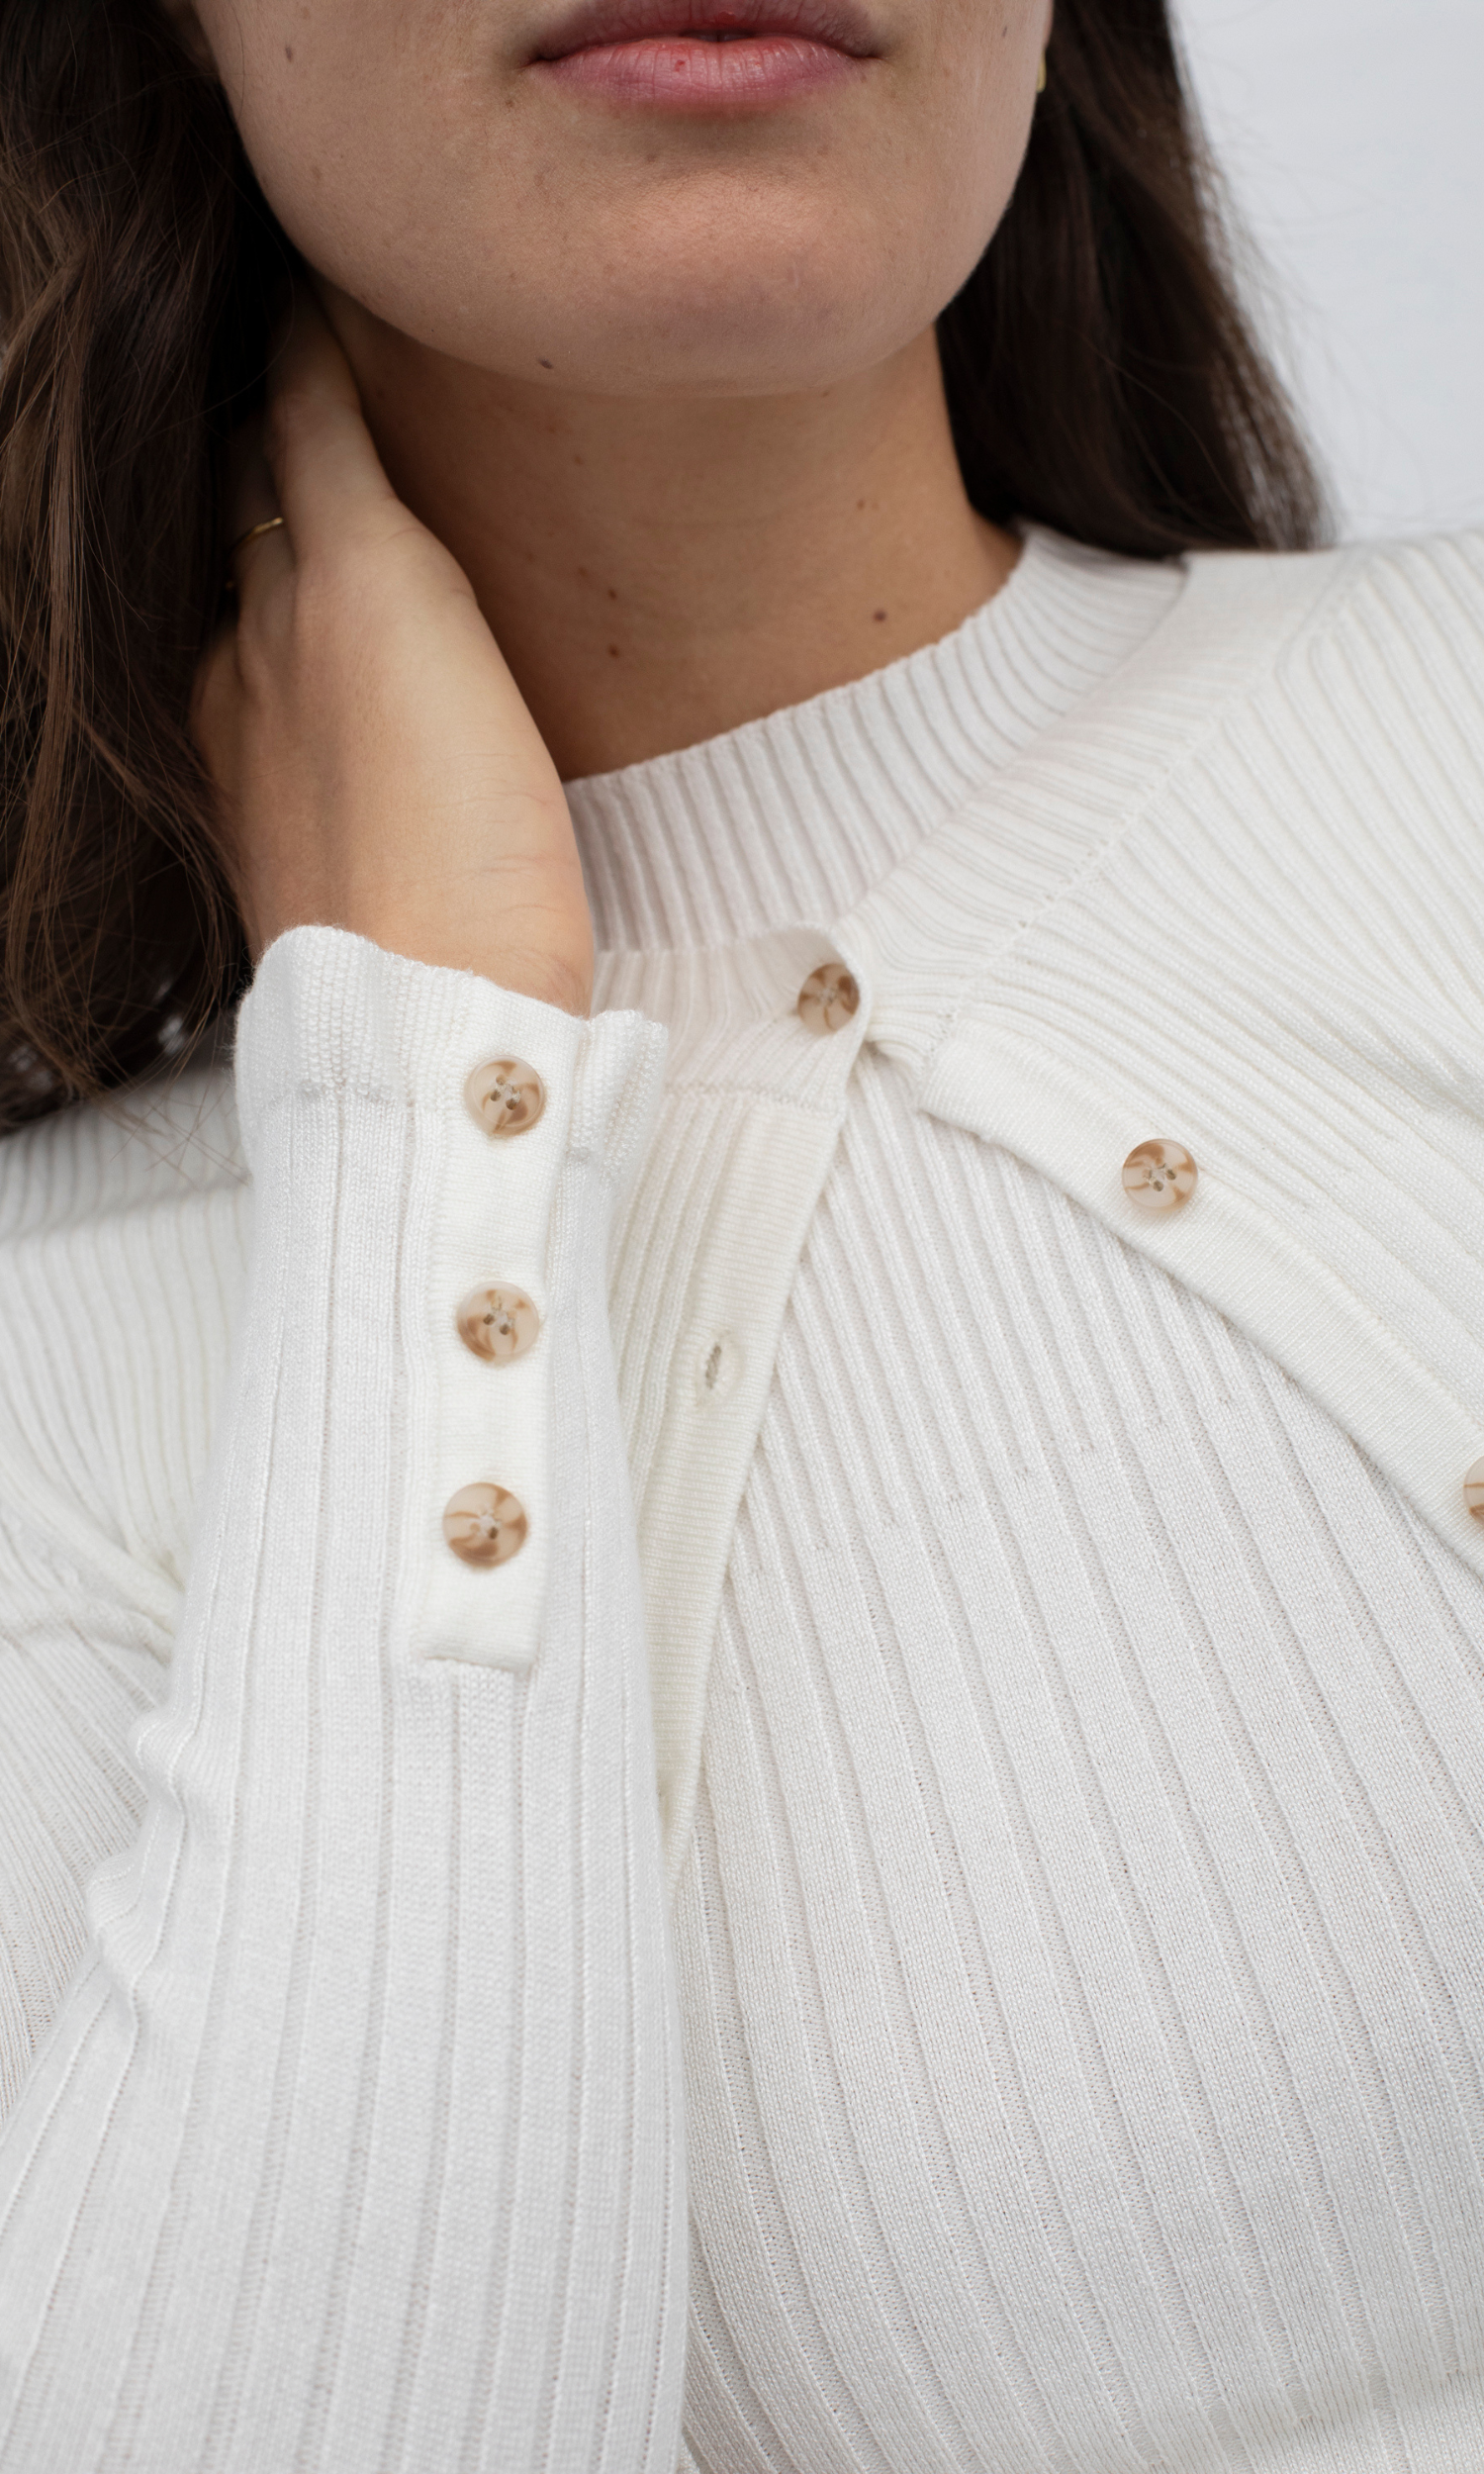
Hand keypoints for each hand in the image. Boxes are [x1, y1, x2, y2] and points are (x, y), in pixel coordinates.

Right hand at [193, 291, 593, 1014]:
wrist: (430, 1008)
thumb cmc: (437, 979)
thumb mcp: (386, 885)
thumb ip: (384, 818)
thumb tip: (430, 805)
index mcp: (240, 744)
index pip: (236, 607)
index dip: (251, 552)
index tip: (274, 515)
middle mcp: (236, 667)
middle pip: (228, 524)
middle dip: (243, 466)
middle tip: (266, 388)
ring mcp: (284, 616)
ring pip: (262, 466)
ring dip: (276, 398)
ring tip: (292, 321)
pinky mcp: (365, 579)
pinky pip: (318, 423)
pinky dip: (316, 357)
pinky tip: (320, 294)